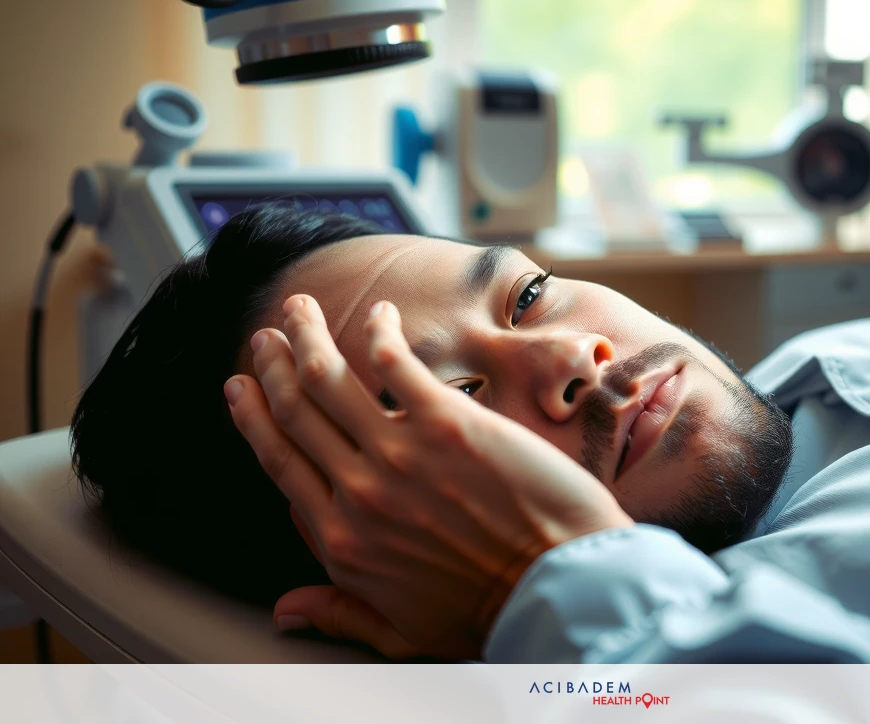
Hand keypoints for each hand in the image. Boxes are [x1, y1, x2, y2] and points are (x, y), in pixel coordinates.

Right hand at [225, 296, 632, 658]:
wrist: (555, 589)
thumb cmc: (486, 614)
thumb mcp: (399, 631)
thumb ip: (338, 612)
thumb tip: (284, 611)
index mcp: (340, 541)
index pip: (279, 465)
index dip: (254, 421)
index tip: (243, 390)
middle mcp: (356, 493)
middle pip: (295, 414)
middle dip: (271, 368)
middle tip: (262, 338)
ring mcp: (399, 455)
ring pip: (328, 381)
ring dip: (307, 338)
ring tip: (298, 310)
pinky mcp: (447, 424)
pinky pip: (396, 364)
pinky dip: (379, 333)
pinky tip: (380, 314)